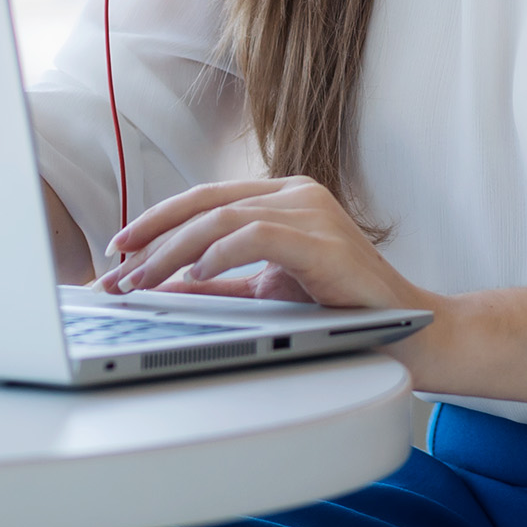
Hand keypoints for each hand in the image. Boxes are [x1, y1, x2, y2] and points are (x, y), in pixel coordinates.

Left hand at [96, 176, 434, 313]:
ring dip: (172, 251)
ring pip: (222, 217)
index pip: (206, 199)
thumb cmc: (343, 312)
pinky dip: (218, 255)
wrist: (411, 333)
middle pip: (205, 201)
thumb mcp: (270, 293)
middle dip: (152, 234)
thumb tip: (165, 288)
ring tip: (142, 280)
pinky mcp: (322, 238)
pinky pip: (256, 235)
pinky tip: (193, 276)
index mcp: (283, 198)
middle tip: (115, 267)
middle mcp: (296, 194)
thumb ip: (225, 285)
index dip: (157, 220)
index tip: (120, 250)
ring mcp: (312, 211)